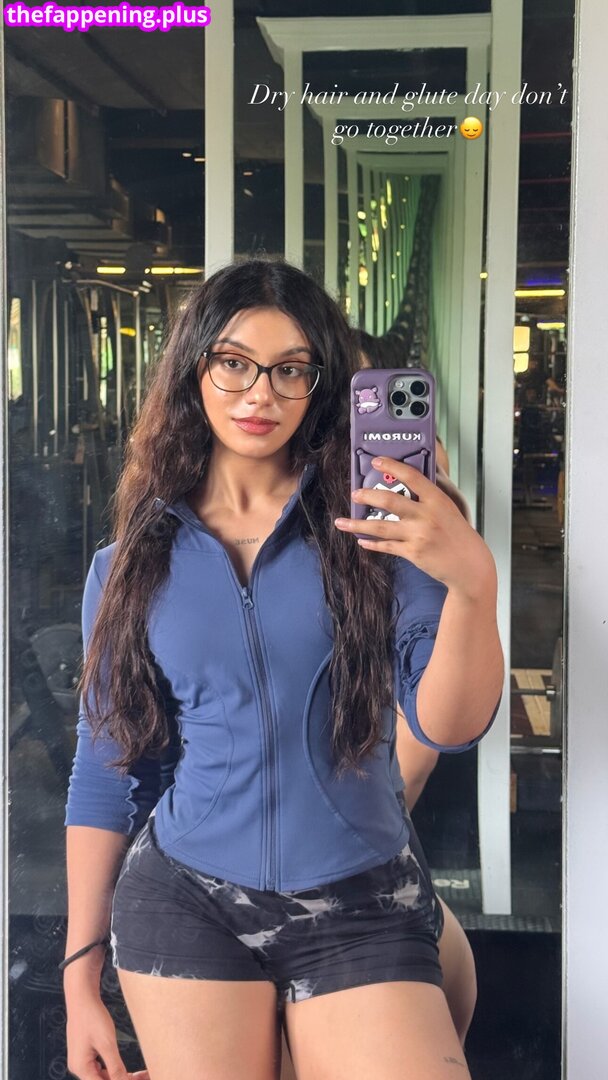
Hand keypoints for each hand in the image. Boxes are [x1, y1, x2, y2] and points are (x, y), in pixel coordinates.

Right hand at [66, 992, 149, 1079]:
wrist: (82, 996)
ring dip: (119, 1076)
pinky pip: (100, 1067)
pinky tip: (124, 1068)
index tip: (139, 1079)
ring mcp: (81, 1060)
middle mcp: (79, 1068)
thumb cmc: (93, 1017)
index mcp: (81, 1068)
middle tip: (144, 1076)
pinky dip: (113, 1068)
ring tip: (140, 1074)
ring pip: (102, 1076)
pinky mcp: (85, 1053)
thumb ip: (115, 1067)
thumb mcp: (107, 1043)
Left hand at [335, 457, 495, 599]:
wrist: (469, 565)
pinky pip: (386, 546)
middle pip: (389, 500)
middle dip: (367, 495)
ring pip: (380, 526)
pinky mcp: (412, 553)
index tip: (376, 461)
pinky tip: (361, 540)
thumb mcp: (450, 508)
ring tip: (342, 522)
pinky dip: (372, 543)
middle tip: (355, 493)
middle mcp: (426, 516)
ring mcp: (418, 535)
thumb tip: (409, 481)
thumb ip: (429, 496)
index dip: (392, 466)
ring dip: (357, 524)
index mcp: (437, 500)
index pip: (411, 476)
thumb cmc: (459, 535)